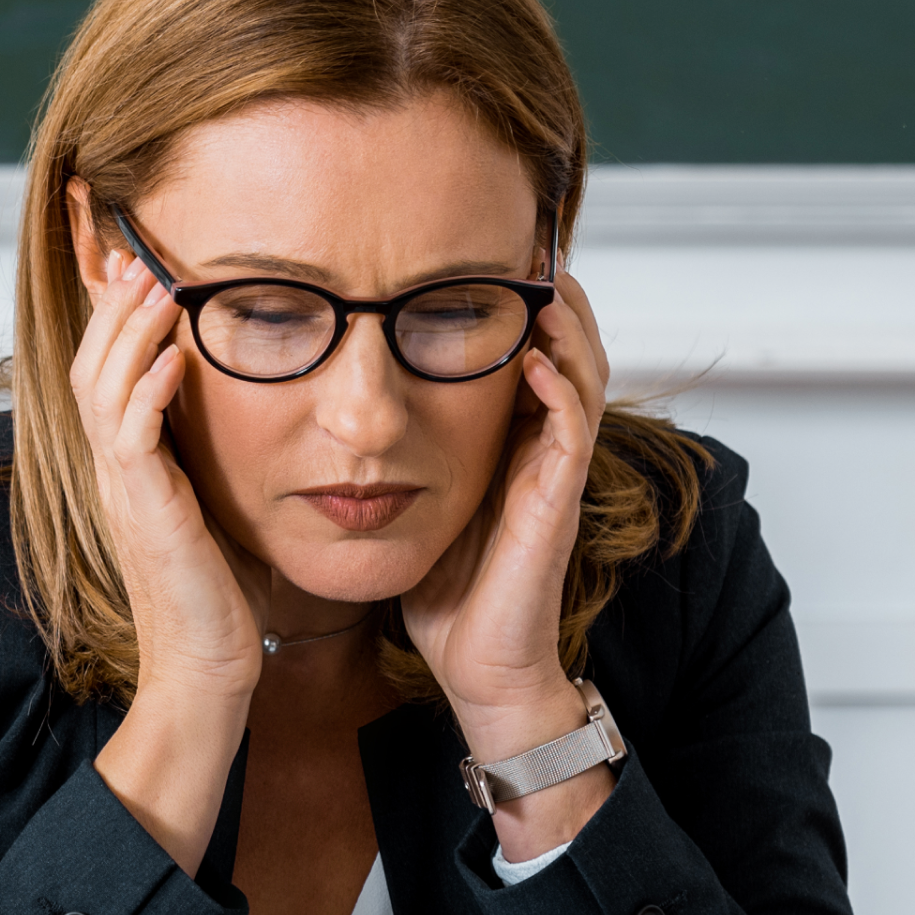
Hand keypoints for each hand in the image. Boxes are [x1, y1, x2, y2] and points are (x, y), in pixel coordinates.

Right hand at [70, 241, 257, 871]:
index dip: (106, 307)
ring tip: (152, 281)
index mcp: (131, 462)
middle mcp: (116, 469)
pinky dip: (148, 392)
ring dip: (127, 331)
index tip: (121, 247)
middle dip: (107, 297)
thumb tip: (236, 399)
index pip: (106, 364)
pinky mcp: (145, 515)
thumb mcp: (214, 505)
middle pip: (90, 359)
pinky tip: (172, 356)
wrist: (208, 672)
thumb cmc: (222, 596)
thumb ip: (210, 452)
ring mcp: (124, 491)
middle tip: (131, 242)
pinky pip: (132, 439)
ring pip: (102, 387)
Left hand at [400, 267, 616, 852]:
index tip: (483, 256)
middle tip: (525, 249)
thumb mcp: (410, 501)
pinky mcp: (557, 500)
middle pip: (568, 346)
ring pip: (582, 374)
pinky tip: (534, 360)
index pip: (525, 349)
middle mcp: (538, 446)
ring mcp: (554, 471)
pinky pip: (570, 430)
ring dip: (565, 326)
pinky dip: (558, 388)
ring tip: (541, 284)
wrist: (476, 665)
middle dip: (550, 294)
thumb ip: (392, 453)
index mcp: (507, 440)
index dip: (513, 303)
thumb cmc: (444, 590)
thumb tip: (331, 414)